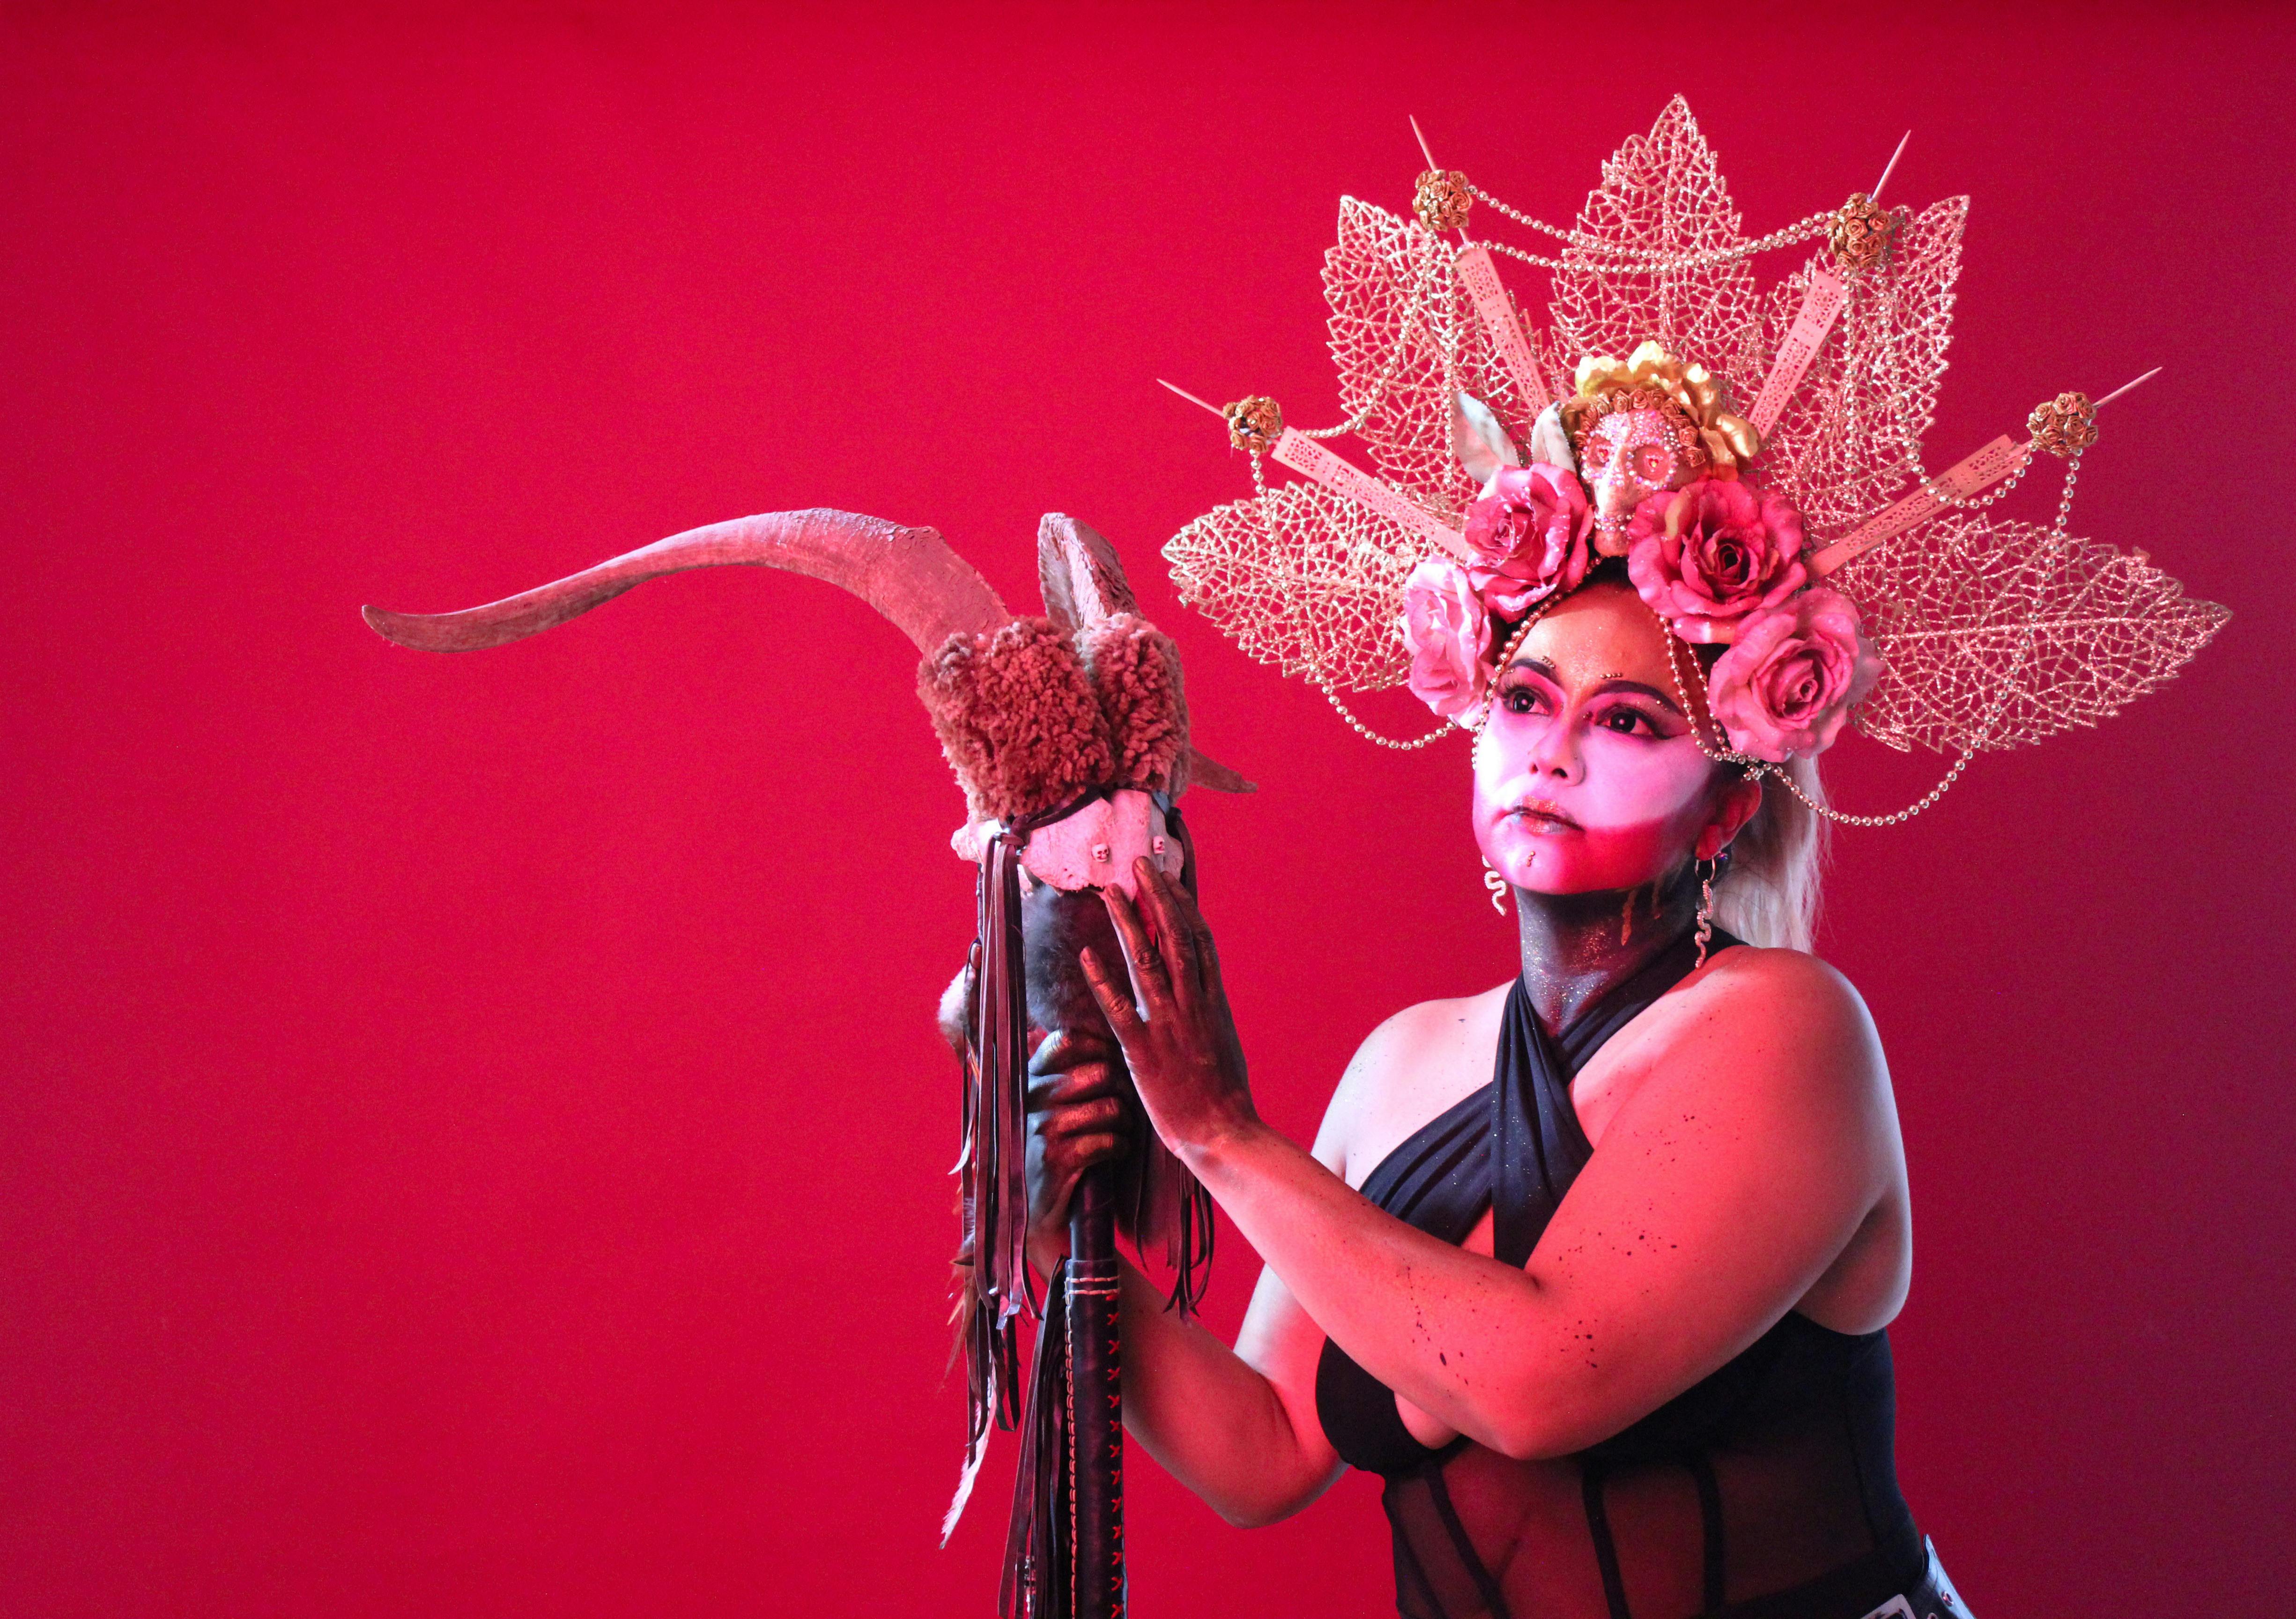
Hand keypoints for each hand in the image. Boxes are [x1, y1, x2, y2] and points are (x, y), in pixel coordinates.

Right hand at [1024, 1026, 1133, 1274]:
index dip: (1101, 1047)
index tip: (1115, 1064)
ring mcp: (1042, 1129)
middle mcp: (1032, 1098)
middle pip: (1100, 1072)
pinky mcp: (1057, 1159)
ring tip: (1121, 1132)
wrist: (1037, 1210)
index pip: (1068, 1040)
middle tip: (1125, 1108)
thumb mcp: (1054, 1106)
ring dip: (1125, 1122)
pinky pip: (1108, 1140)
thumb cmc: (1056, 1149)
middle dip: (1124, 1090)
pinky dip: (1119, 1147)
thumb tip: (1116, 1041)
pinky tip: (1114, 1153)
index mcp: (1030, 1078)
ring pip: (1109, 1106)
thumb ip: (1071, 1073)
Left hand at [1081, 858, 1257, 1159]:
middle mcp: (1192, 1005)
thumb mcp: (1222, 1040)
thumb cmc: (1222, 1094)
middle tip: (1139, 864)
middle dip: (1158, 897)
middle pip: (1175, 938)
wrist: (1223, 1133)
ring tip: (1109, 893)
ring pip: (1147, 963)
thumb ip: (1207, 1009)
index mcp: (1213, 1001)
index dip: (1183, 904)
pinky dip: (1102, 981)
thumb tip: (1198, 986)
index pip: (1199, 940)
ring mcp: (1168, 1026)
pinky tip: (1086, 956)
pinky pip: (1120, 1010)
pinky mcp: (1144, 1052)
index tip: (1168, 876)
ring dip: (1128, 924)